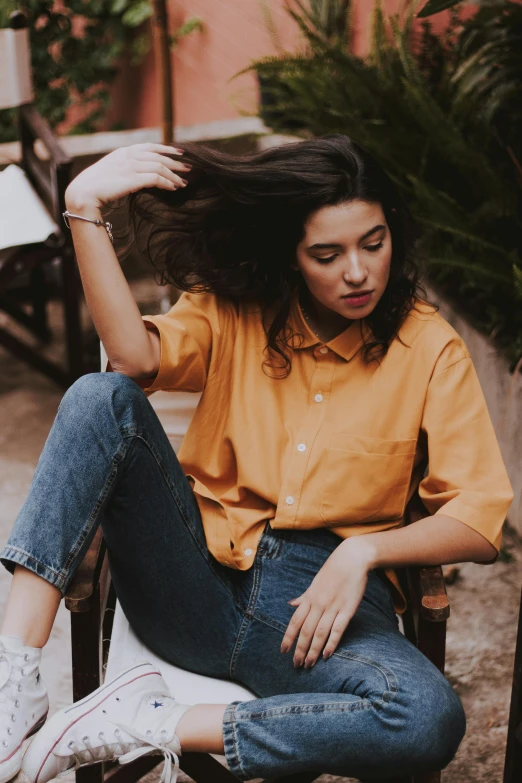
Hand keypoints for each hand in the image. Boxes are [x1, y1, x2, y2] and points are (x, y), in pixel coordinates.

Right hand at [65, 143, 190, 209]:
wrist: (83, 194)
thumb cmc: (95, 188)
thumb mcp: (111, 173)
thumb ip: (125, 170)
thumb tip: (140, 176)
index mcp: (123, 152)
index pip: (150, 146)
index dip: (167, 148)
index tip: (179, 153)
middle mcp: (128, 156)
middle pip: (158, 156)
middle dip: (176, 163)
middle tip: (189, 168)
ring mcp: (130, 166)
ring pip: (160, 167)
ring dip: (174, 176)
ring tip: (183, 183)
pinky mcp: (132, 178)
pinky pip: (156, 178)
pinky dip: (167, 183)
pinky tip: (173, 188)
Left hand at [280, 537, 374, 667]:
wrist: (352, 559)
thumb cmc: (333, 570)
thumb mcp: (315, 583)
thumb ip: (304, 597)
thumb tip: (291, 605)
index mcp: (309, 598)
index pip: (295, 621)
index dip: (288, 637)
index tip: (283, 651)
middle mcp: (318, 604)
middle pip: (306, 631)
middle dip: (300, 650)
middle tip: (297, 665)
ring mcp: (333, 607)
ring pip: (319, 633)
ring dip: (313, 650)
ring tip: (309, 664)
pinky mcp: (347, 610)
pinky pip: (337, 629)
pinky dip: (331, 643)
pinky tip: (326, 654)